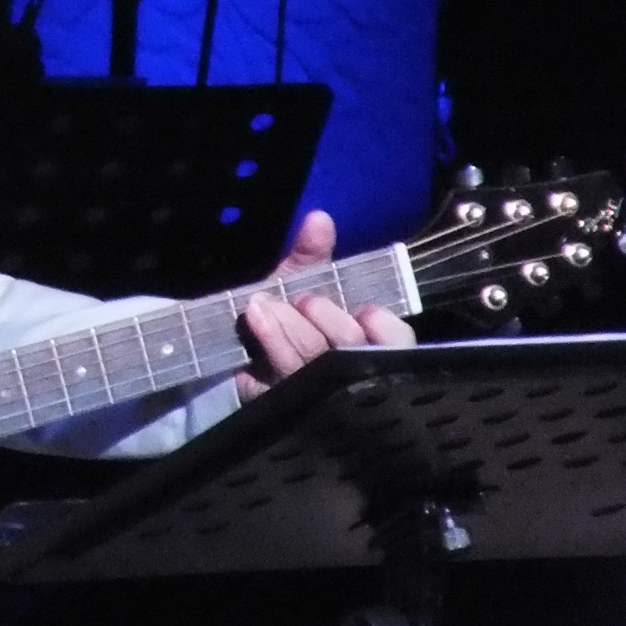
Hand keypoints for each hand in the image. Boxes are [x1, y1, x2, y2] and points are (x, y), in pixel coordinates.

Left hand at [235, 209, 415, 399]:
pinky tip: (253, 336)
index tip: (364, 310)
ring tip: (260, 307)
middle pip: (350, 355)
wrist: (230, 347)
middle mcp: (346, 375)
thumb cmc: (282, 315)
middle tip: (300, 300)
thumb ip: (311, 254)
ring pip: (310, 372)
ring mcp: (311, 397)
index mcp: (366, 344)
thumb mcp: (298, 282)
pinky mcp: (275, 407)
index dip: (384, 329)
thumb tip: (319, 219)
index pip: (394, 344)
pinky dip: (265, 355)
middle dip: (327, 322)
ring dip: (286, 333)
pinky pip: (271, 388)